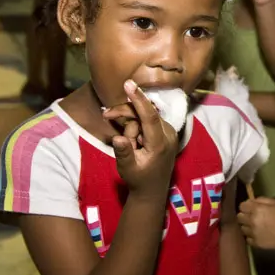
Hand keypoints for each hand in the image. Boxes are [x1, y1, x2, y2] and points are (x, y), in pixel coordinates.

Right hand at [102, 80, 177, 195]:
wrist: (152, 190)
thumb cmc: (138, 179)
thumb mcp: (127, 169)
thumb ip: (123, 153)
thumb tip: (118, 138)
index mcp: (160, 144)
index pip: (150, 116)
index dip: (139, 99)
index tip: (129, 84)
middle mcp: (168, 135)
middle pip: (143, 113)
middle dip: (125, 114)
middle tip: (106, 115)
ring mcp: (169, 132)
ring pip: (144, 116)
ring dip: (130, 124)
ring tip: (128, 144)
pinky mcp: (165, 131)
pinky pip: (148, 120)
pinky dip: (136, 126)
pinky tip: (132, 140)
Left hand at [237, 198, 274, 249]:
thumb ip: (261, 200)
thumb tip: (251, 201)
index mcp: (257, 209)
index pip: (241, 206)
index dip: (246, 206)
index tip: (251, 208)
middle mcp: (252, 221)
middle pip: (239, 217)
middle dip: (244, 215)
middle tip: (252, 217)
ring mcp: (253, 233)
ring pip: (242, 228)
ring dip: (247, 226)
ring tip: (255, 226)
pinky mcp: (256, 243)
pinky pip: (247, 239)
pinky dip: (251, 236)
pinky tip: (258, 234)